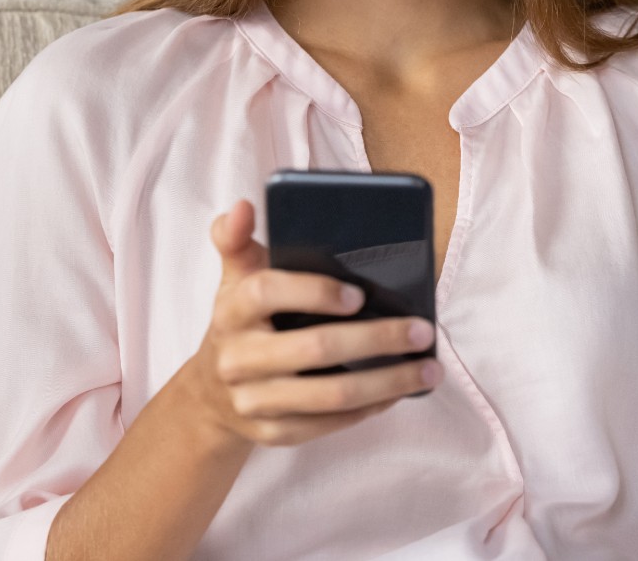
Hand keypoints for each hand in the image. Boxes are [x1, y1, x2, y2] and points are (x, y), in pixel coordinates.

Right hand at [179, 199, 440, 448]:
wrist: (209, 396)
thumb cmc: (241, 324)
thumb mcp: (235, 280)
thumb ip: (238, 240)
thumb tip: (243, 205)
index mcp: (231, 309)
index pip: (268, 292)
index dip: (314, 291)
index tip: (359, 293)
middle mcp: (237, 357)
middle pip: (314, 349)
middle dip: (377, 339)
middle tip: (422, 330)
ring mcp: (254, 400)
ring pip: (331, 395)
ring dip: (388, 382)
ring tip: (428, 368)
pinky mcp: (273, 433)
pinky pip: (330, 423)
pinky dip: (371, 408)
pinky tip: (399, 391)